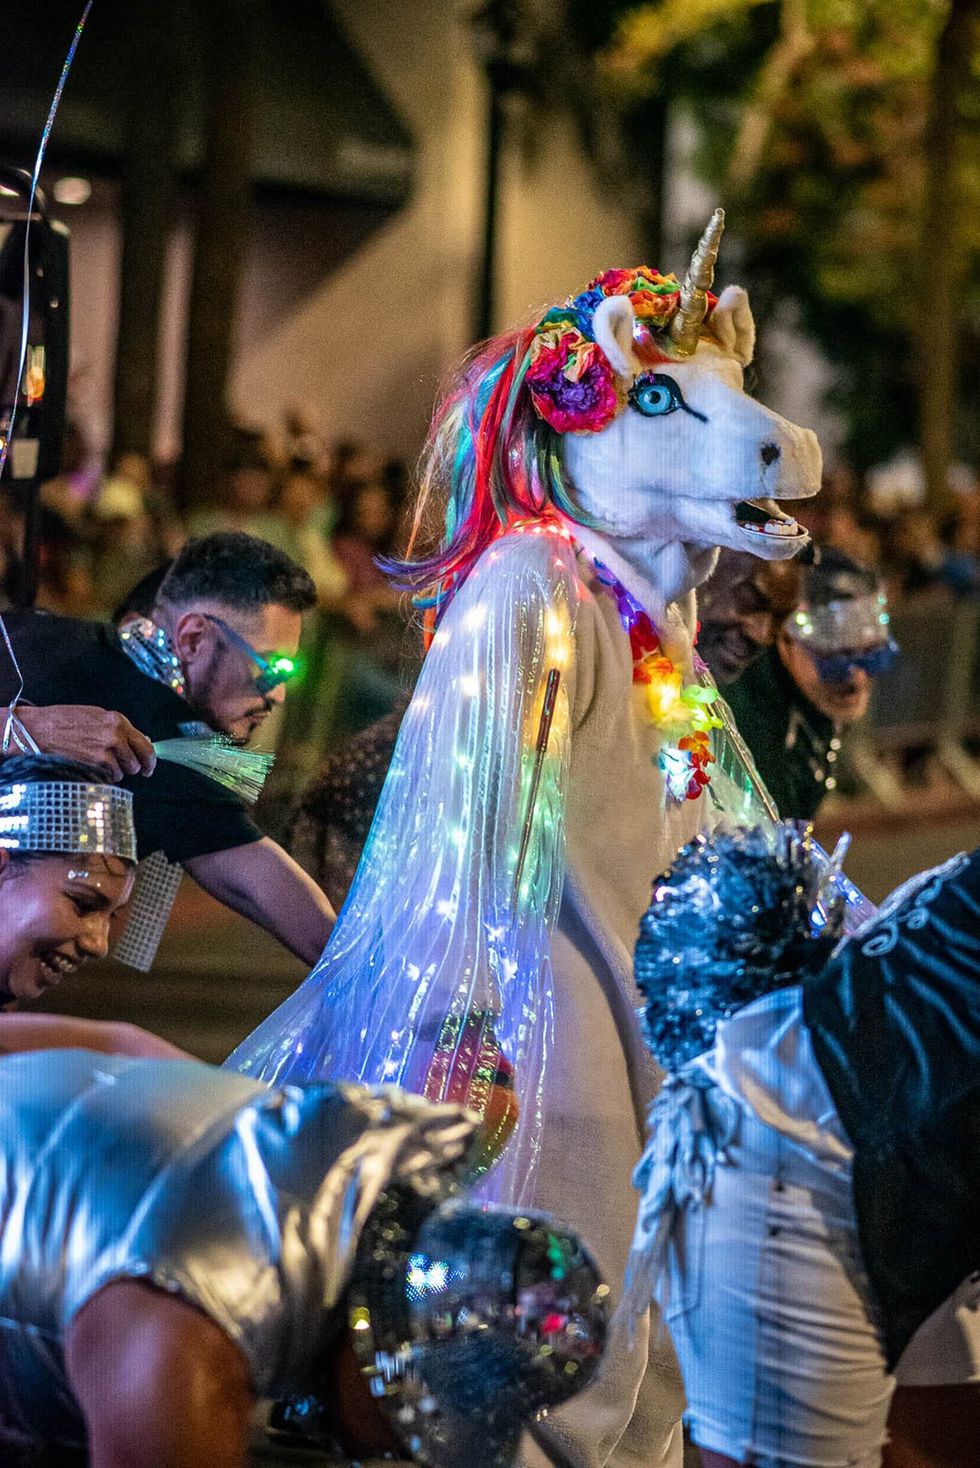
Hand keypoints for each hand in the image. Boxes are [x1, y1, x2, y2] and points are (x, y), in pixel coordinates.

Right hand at [13, 705, 155, 779]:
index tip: (148, 768)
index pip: (145, 745)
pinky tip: (87, 766)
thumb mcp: (95, 716)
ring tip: (94, 761)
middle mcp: (116, 736)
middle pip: (136, 764)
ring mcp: (106, 753)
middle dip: (129, 768)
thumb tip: (138, 742)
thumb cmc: (63, 721)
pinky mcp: (95, 766)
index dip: (149, 760)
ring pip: (121, 773)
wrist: (38, 730)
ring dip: (112, 772)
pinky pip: (107, 779)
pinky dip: (100, 777)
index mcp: (118, 721)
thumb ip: (118, 729)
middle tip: (118, 767)